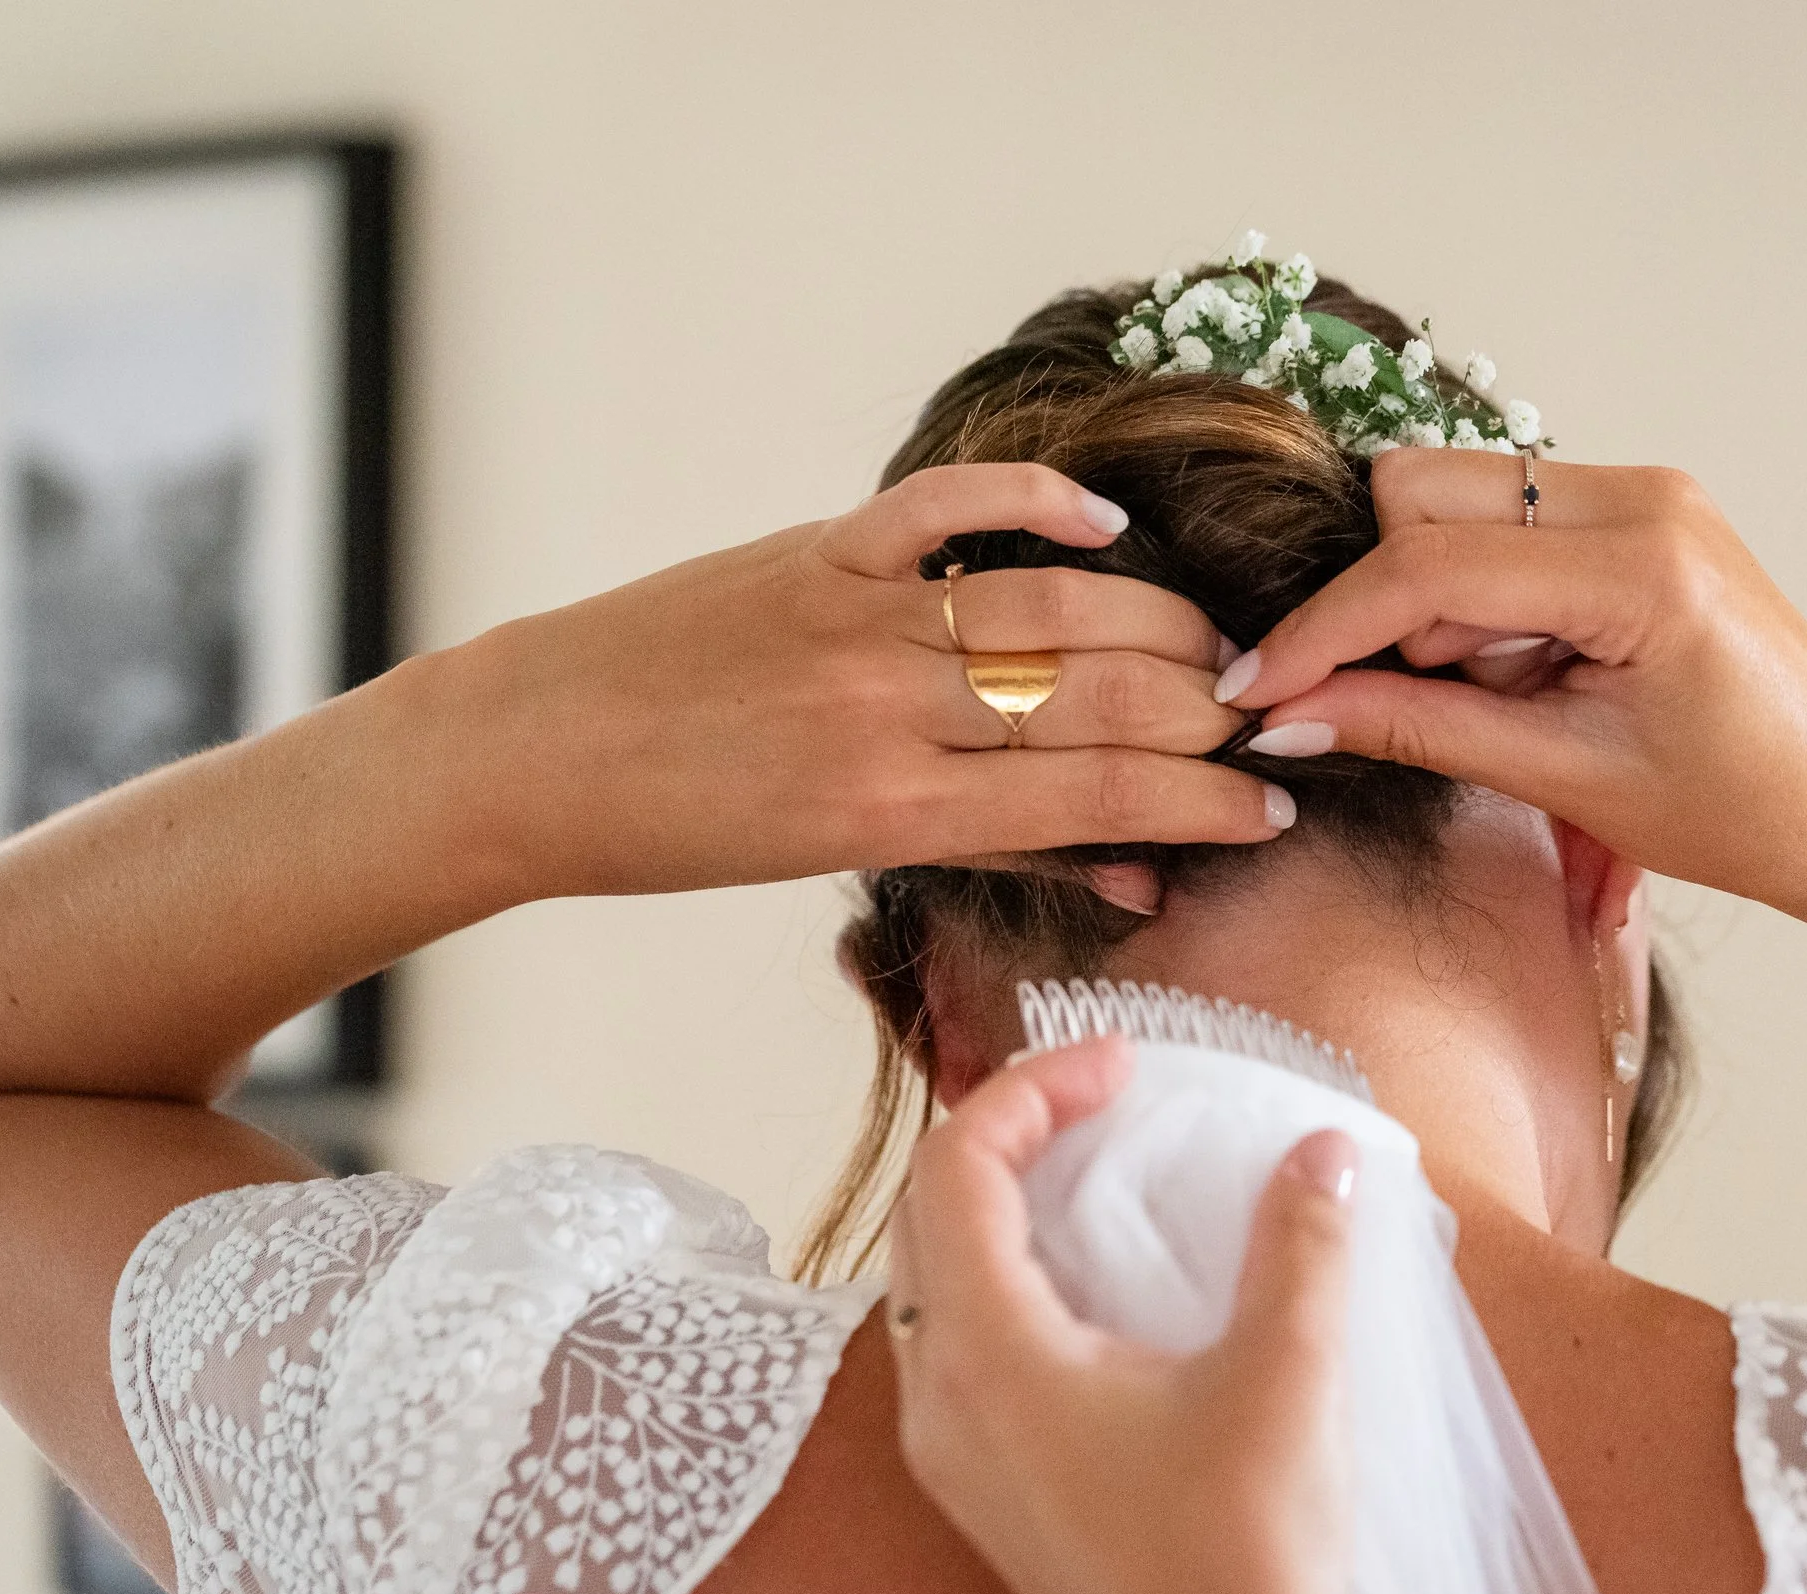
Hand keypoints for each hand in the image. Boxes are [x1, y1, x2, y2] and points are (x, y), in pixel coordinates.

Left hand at [439, 463, 1289, 901]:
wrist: (532, 758)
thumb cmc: (682, 829)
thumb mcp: (841, 863)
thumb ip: (994, 856)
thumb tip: (1136, 882)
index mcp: (897, 808)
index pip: (1099, 798)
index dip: (1207, 803)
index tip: (1274, 805)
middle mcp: (888, 709)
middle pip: (1099, 699)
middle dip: (1206, 713)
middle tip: (1263, 718)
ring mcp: (856, 620)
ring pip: (1052, 607)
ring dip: (1158, 623)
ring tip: (1216, 647)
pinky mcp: (818, 550)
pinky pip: (950, 510)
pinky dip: (1035, 499)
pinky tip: (1106, 521)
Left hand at [887, 1037, 1357, 1593]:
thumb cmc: (1236, 1566)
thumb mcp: (1285, 1382)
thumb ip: (1301, 1246)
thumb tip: (1321, 1153)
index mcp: (990, 1356)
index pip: (958, 1168)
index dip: (1031, 1088)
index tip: (1119, 1065)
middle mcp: (944, 1397)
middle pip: (928, 1213)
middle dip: (1006, 1131)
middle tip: (1101, 1098)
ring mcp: (955, 1449)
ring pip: (934, 1278)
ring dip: (998, 1203)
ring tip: (1092, 1168)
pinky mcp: (986, 1484)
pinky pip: (960, 1340)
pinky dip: (1006, 1273)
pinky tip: (1091, 1278)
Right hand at [1217, 450, 1806, 954]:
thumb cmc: (1748, 810)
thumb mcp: (1565, 779)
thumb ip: (1418, 729)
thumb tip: (1293, 713)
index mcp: (1642, 565)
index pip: (1428, 565)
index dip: (1326, 629)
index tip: (1261, 688)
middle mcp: (1642, 497)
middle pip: (1424, 492)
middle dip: (1383, 598)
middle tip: (1410, 698)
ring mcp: (1642, 494)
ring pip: (1457, 504)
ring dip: (1435, 603)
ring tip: (1500, 698)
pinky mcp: (1636, 514)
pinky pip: (1505, 528)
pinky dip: (1478, 600)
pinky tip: (1521, 673)